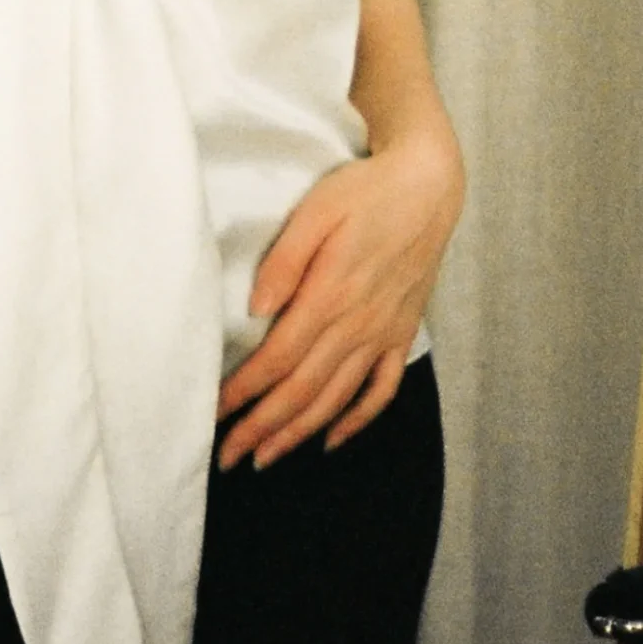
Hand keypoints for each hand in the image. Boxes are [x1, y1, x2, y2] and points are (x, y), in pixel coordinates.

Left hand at [216, 95, 462, 469]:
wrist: (429, 185)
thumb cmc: (365, 191)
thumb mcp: (318, 210)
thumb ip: (285, 260)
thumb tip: (256, 310)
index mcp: (331, 295)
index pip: (278, 359)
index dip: (244, 392)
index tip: (213, 414)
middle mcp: (358, 325)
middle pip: (302, 390)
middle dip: (262, 428)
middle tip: (227, 456)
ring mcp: (384, 333)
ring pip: (336, 399)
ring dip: (299, 433)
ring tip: (266, 458)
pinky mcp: (402, 333)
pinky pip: (382, 389)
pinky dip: (357, 420)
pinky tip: (332, 439)